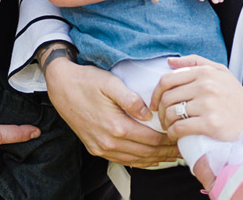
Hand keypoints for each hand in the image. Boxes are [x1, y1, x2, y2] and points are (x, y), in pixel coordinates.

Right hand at [45, 57, 178, 166]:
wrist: (61, 87)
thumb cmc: (86, 81)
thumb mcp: (110, 83)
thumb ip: (131, 99)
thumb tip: (148, 114)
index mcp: (115, 126)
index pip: (150, 140)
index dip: (168, 141)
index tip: (181, 138)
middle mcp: (108, 142)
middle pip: (145, 153)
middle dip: (165, 152)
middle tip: (181, 149)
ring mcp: (100, 148)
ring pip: (134, 160)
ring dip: (154, 159)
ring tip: (169, 156)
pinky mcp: (95, 148)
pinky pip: (121, 159)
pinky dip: (138, 161)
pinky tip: (147, 159)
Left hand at [150, 56, 242, 140]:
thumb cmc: (235, 96)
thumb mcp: (220, 71)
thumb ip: (195, 62)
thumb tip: (170, 61)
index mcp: (204, 72)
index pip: (167, 80)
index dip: (155, 93)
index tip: (155, 103)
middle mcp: (205, 86)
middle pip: (167, 97)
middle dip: (159, 110)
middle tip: (162, 118)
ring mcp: (208, 105)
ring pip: (172, 113)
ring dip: (166, 123)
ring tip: (169, 127)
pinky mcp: (210, 123)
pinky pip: (180, 128)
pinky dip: (173, 133)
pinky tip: (175, 135)